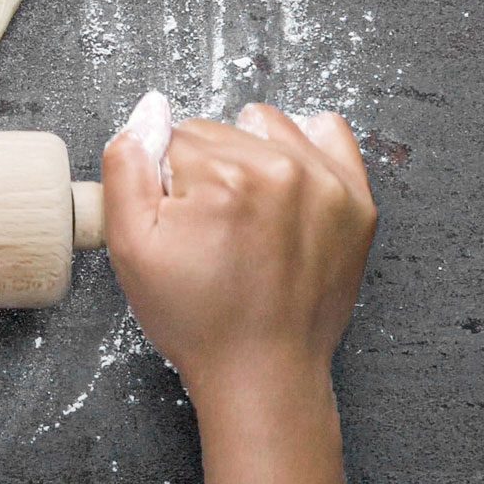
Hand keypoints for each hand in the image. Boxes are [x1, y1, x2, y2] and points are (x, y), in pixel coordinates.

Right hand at [103, 97, 376, 483]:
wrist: (263, 373)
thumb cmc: (198, 318)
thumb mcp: (131, 247)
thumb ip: (127, 166)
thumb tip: (149, 110)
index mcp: (223, 176)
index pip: (173, 138)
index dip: (167, 182)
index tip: (181, 225)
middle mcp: (281, 168)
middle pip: (218, 131)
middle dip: (206, 171)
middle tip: (210, 230)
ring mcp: (327, 183)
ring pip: (263, 128)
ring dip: (248, 156)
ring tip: (246, 213)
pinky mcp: (356, 201)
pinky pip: (327, 133)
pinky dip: (303, 146)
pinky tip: (284, 184)